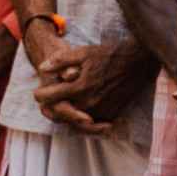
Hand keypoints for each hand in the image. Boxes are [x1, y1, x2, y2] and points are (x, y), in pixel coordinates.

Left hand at [34, 37, 155, 133]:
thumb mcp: (85, 52)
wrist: (139, 61)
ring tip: (59, 110)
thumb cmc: (111, 54)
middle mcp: (89, 103)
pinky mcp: (111, 114)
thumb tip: (42, 68)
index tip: (36, 93)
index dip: (40, 95)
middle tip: (44, 106)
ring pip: (74, 122)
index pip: (50, 97)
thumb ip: (61, 60)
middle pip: (60, 114)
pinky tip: (79, 113)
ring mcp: (100, 111)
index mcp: (79, 88)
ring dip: (65, 117)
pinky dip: (82, 120)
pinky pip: (91, 123)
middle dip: (50, 109)